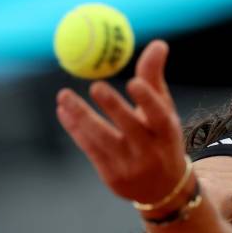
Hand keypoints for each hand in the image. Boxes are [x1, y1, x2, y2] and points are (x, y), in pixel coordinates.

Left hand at [56, 40, 185, 203]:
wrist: (162, 189)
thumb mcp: (163, 111)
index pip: (160, 117)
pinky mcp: (112, 177)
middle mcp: (151, 153)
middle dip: (113, 108)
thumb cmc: (161, 139)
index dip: (147, 101)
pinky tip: (64, 112)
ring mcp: (130, 167)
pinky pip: (90, 150)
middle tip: (96, 86)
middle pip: (130, 129)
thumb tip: (158, 44)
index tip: (133, 82)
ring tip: (64, 96)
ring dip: (82, 118)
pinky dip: (76, 130)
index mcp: (167, 135)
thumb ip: (154, 79)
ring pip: (103, 140)